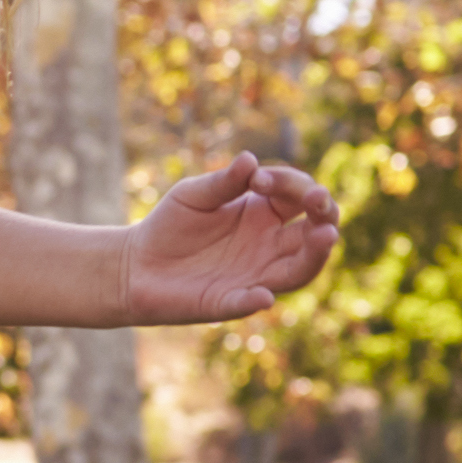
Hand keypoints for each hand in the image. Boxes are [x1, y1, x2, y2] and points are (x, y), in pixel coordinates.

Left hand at [121, 154, 340, 323]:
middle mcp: (269, 246)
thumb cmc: (170, 225)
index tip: (256, 180)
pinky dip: (255, 301)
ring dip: (314, 256)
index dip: (289, 184)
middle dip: (324, 215)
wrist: (136, 264)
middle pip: (314, 233)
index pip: (298, 196)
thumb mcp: (194, 195)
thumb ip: (222, 182)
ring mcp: (254, 276)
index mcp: (265, 214)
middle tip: (319, 201)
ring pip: (298, 271)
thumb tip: (250, 160)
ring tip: (325, 236)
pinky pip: (248, 303)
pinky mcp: (227, 302)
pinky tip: (263, 296)